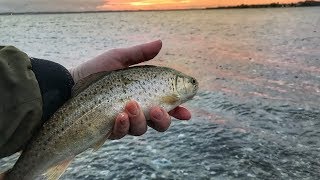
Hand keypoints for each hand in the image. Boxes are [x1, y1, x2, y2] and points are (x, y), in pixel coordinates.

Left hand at [69, 40, 190, 138]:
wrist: (68, 86)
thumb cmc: (94, 72)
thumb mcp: (118, 58)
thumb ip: (139, 54)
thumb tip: (160, 43)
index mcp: (143, 95)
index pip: (166, 105)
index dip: (179, 110)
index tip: (186, 112)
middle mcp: (137, 110)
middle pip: (159, 123)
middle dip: (163, 119)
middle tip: (157, 110)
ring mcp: (124, 122)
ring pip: (142, 130)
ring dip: (140, 120)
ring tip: (130, 105)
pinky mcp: (110, 130)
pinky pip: (122, 133)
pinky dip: (123, 126)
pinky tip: (119, 115)